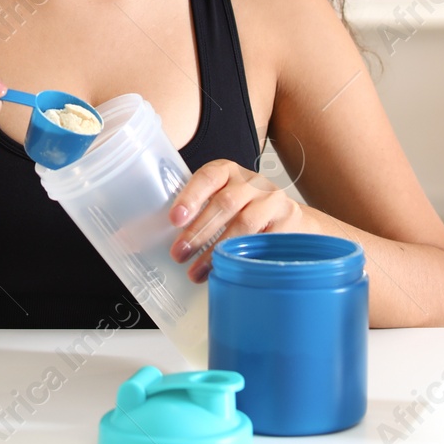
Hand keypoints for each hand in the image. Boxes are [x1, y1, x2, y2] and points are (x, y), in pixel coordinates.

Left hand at [168, 159, 305, 281]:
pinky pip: (265, 242)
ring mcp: (272, 200)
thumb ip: (196, 212)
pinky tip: (232, 269)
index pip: (208, 177)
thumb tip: (152, 238)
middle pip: (224, 203)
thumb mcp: (221, 200)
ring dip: (218, 250)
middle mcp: (251, 182)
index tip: (175, 219)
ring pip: (244, 224)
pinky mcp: (288, 221)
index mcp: (228, 172)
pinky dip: (246, 257)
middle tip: (180, 254)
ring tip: (197, 271)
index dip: (190, 197)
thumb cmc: (246, 210)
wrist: (291, 219)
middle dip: (199, 231)